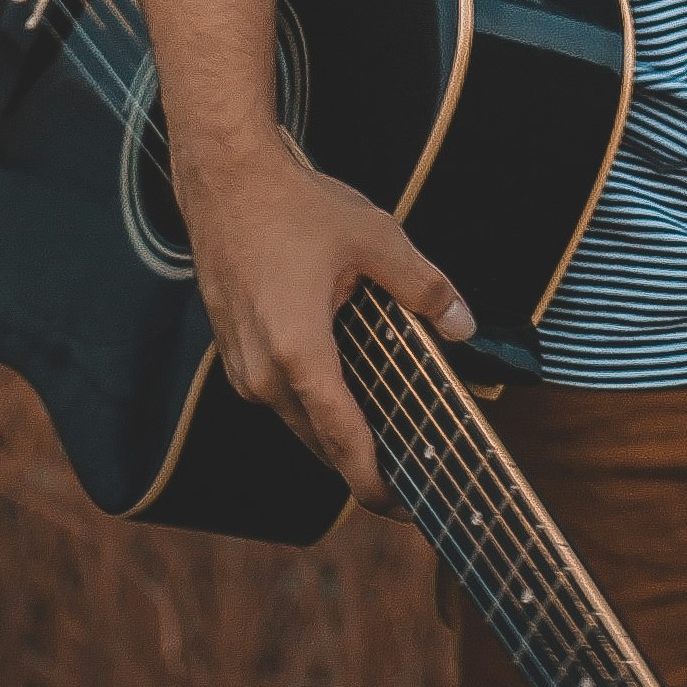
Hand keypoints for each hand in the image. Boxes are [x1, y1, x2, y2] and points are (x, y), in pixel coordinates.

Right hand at [177, 125, 475, 518]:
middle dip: (362, 465)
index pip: (341, 437)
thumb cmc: (293, 206)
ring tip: (385, 447)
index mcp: (298, 352)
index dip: (372, 479)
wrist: (224, 179)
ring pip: (299, 421)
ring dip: (337, 436)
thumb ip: (423, 287)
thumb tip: (462, 325)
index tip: (400, 508)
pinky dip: (315, 407)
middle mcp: (262, 372)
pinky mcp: (235, 353)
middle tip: (409, 482)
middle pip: (320, 440)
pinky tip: (348, 399)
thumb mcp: (375, 239)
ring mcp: (243, 365)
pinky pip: (280, 398)